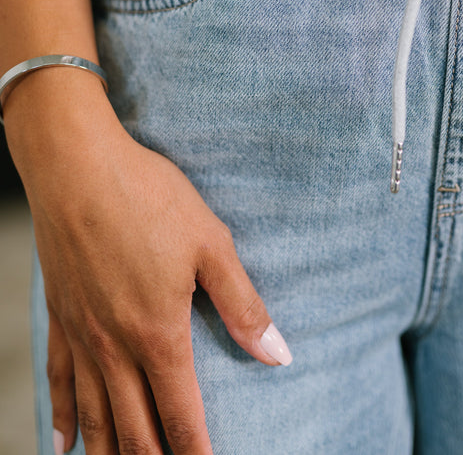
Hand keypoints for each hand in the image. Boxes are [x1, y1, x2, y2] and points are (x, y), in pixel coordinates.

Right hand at [5, 77, 290, 453]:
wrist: (77, 165)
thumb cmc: (147, 197)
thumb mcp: (210, 243)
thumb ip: (242, 304)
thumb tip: (278, 355)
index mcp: (159, 333)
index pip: (181, 417)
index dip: (197, 454)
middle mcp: (115, 346)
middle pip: (134, 431)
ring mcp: (81, 334)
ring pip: (94, 417)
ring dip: (109, 453)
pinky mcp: (58, 315)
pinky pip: (57, 381)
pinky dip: (61, 418)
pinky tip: (63, 444)